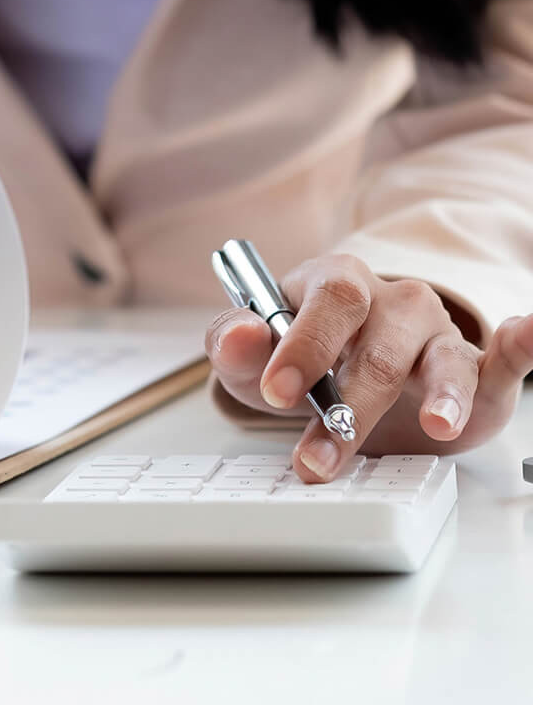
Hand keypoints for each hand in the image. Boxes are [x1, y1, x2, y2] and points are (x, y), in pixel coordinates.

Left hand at [205, 253, 532, 482]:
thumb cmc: (293, 359)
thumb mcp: (251, 356)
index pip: (329, 301)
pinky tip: (526, 336)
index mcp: (335, 283)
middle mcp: (391, 302)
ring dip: (439, 395)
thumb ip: (235, 344)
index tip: (277, 393)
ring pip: (441, 359)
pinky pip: (502, 357)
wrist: (333, 378)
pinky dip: (520, 348)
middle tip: (317, 456)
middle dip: (348, 405)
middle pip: (378, 347)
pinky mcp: (472, 371)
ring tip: (436, 425)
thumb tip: (238, 337)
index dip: (306, 344)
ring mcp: (434, 335)